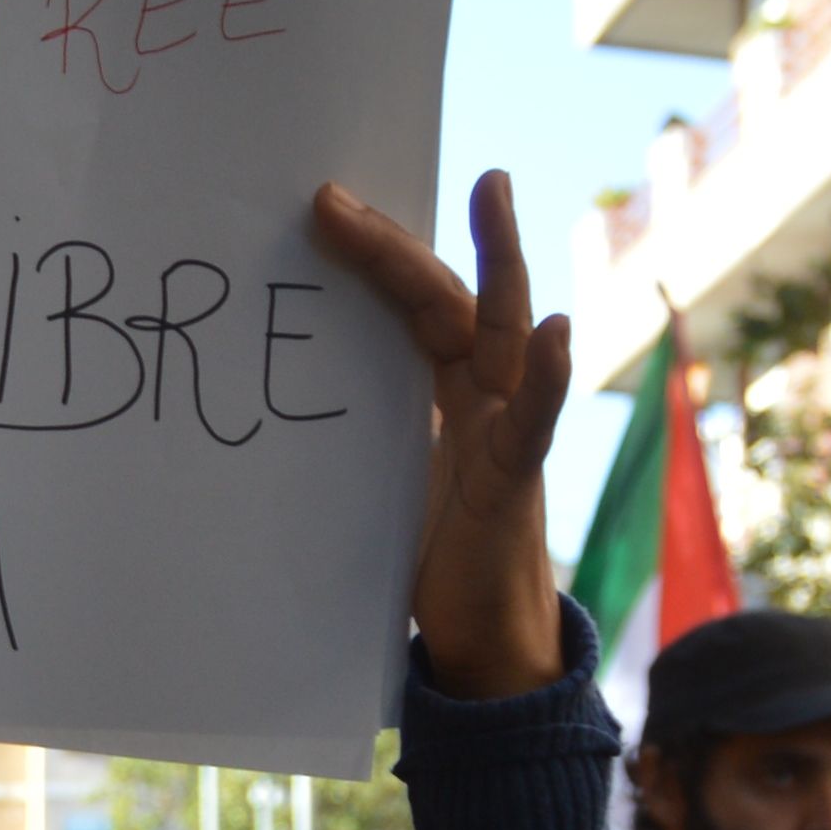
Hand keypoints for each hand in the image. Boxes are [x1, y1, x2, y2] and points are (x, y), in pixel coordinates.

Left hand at [314, 171, 575, 703]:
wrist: (482, 635)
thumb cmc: (431, 555)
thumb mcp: (382, 478)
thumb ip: (359, 430)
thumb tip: (275, 395)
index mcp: (447, 392)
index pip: (413, 304)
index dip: (375, 256)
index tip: (323, 207)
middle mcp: (482, 396)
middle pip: (447, 299)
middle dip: (399, 244)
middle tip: (340, 196)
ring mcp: (506, 431)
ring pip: (504, 331)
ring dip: (501, 260)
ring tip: (494, 194)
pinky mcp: (517, 482)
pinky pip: (536, 421)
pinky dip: (551, 375)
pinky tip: (555, 331)